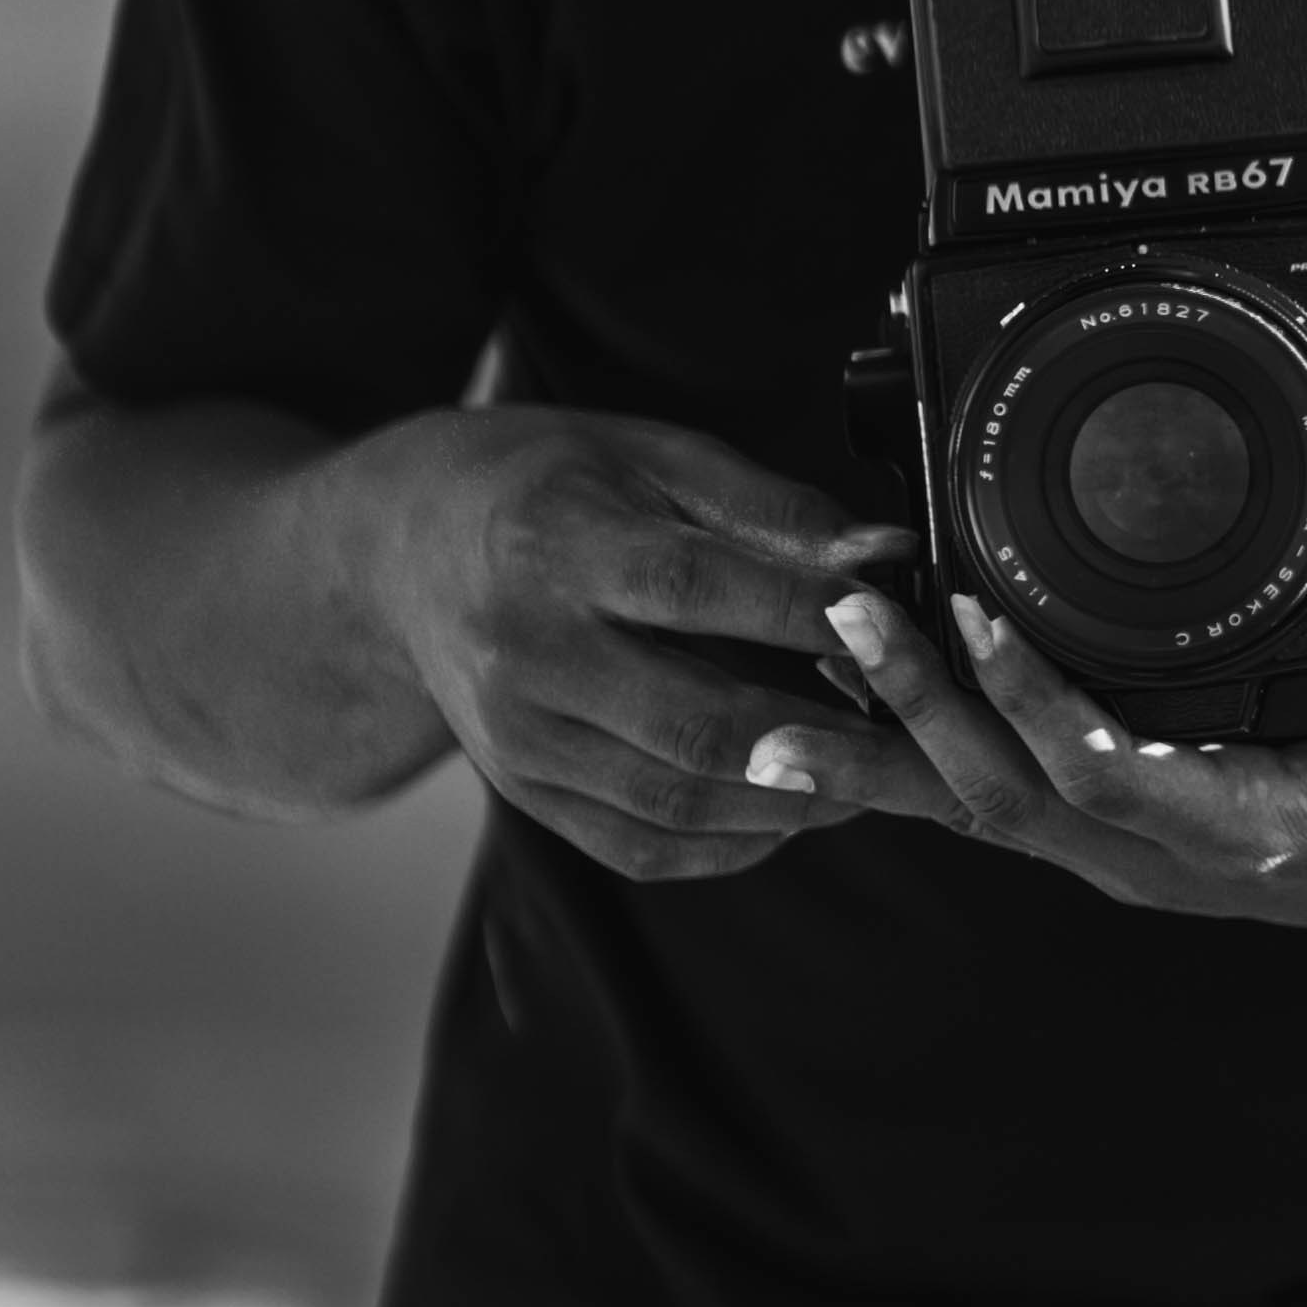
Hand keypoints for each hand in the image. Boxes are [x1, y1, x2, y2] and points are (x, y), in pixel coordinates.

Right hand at [379, 409, 915, 883]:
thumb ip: (769, 511)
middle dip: (820, 738)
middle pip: (693, 722)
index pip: (697, 590)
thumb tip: (882, 558)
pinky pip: (639, 848)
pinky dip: (730, 845)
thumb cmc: (544, 486)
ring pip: (676, 801)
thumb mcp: (648, 458)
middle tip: (905, 732)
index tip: (891, 619)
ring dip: (791, 802)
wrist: (401, 552)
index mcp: (556, 547)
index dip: (803, 613)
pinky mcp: (522, 791)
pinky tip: (790, 809)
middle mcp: (527, 653)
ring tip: (869, 775)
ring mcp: (518, 737)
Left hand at [748, 584, 1306, 936]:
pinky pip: (994, 802)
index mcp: (1235, 826)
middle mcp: (1157, 854)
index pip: (1103, 772)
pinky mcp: (1110, 833)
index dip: (1031, 700)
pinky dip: (919, 760)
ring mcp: (1124, 853)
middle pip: (1002, 796)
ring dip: (885, 751)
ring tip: (784, 692)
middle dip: (912, 714)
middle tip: (835, 625)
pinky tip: (854, 713)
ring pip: (978, 809)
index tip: (973, 613)